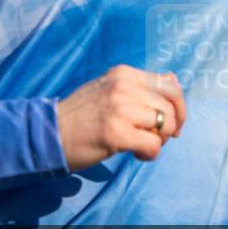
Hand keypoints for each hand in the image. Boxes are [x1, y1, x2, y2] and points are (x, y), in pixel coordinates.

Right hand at [56, 64, 185, 171]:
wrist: (49, 133)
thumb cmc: (81, 114)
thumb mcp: (110, 89)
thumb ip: (140, 86)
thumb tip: (173, 79)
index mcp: (123, 73)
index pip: (169, 84)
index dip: (178, 106)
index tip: (171, 122)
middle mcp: (124, 86)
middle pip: (170, 106)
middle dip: (171, 127)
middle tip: (158, 139)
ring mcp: (120, 108)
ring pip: (165, 124)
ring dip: (160, 140)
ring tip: (142, 145)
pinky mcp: (116, 133)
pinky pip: (153, 144)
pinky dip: (150, 154)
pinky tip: (135, 155)